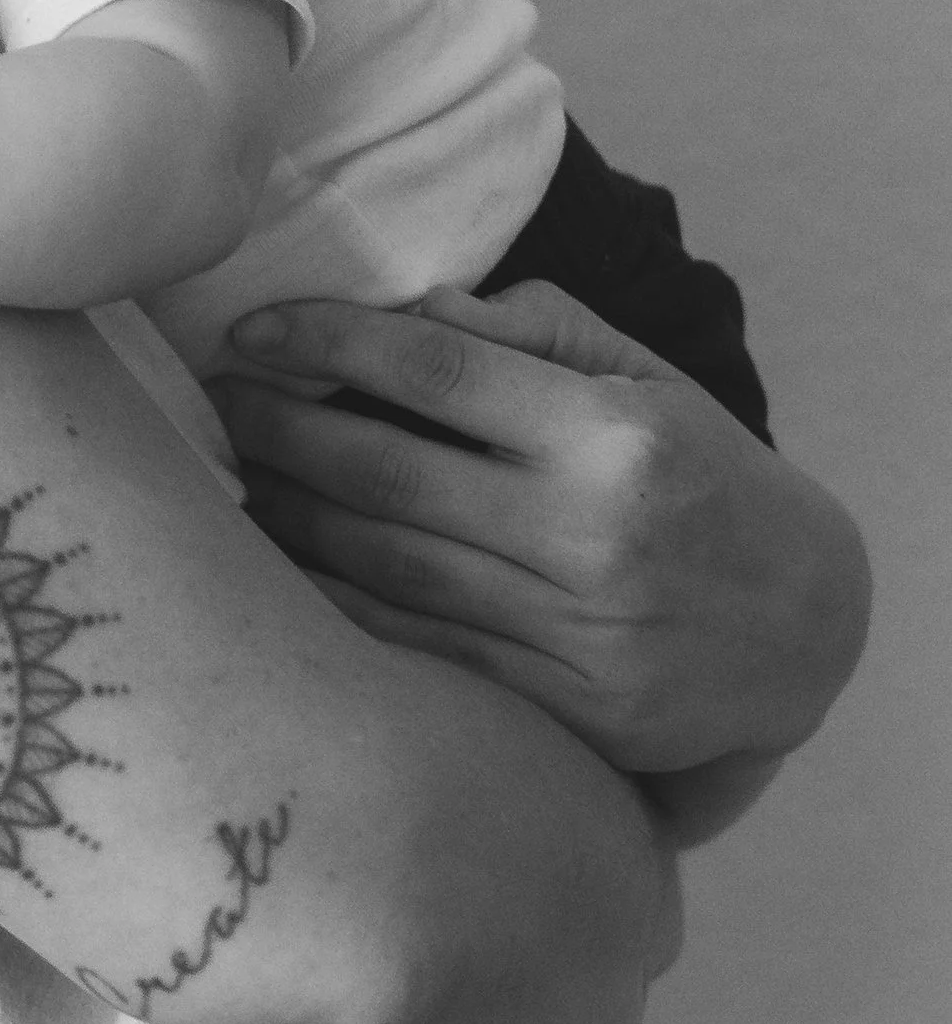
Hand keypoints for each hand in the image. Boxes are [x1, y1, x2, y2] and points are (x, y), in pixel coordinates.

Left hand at [206, 280, 869, 774]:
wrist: (807, 629)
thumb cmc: (706, 479)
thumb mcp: (650, 379)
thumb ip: (536, 332)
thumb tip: (409, 312)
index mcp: (611, 434)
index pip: (433, 369)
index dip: (324, 343)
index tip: (250, 331)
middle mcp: (592, 534)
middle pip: (386, 472)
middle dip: (279, 431)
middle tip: (217, 404)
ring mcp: (578, 633)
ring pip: (387, 567)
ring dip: (290, 520)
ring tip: (234, 479)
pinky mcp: (568, 712)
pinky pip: (420, 650)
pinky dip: (336, 610)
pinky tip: (282, 574)